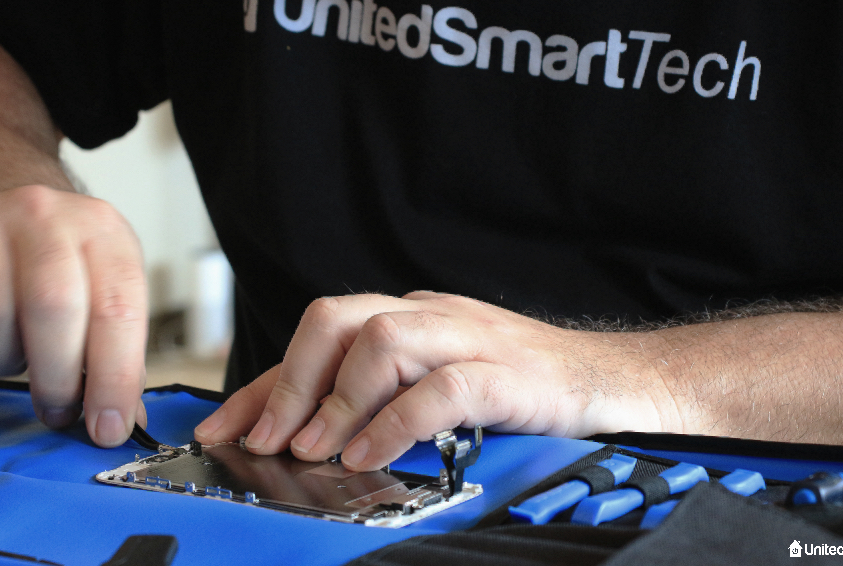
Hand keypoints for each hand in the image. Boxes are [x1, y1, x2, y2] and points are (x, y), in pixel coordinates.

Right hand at [0, 185, 147, 446]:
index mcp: (102, 232)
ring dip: (5, 358)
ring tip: (19, 350)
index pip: (117, 310)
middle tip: (58, 409)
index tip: (107, 426)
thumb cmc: (63, 260)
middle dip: (56, 379)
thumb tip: (123, 419)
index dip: (113, 378)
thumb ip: (120, 354)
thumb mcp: (106, 288)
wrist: (0, 202)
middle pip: (52, 309)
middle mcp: (44, 217)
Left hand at [195, 292, 678, 469]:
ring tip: (316, 450)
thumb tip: (308, 439)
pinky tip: (369, 455)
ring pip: (380, 341)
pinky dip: (394, 423)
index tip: (222, 428)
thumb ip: (382, 401)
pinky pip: (440, 388)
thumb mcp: (439, 390)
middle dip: (289, 382)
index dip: (263, 383)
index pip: (319, 338)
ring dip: (335, 401)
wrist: (620, 384)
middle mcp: (433, 318)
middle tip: (266, 441)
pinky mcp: (509, 375)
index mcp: (412, 319)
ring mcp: (471, 340)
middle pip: (336, 318)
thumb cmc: (526, 391)